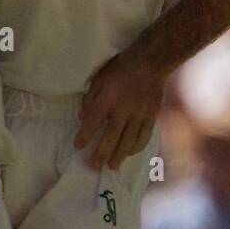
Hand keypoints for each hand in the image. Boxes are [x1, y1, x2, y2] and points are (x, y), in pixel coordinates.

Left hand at [75, 50, 164, 170]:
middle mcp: (123, 109)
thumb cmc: (122, 68)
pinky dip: (136, 147)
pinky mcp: (152, 116)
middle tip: (94, 165)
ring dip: (119, 155)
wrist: (151, 62)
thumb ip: (90, 98)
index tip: (78, 146)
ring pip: (128, 140)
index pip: (93, 121)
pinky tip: (129, 153)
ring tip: (111, 166)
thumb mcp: (100, 78)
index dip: (85, 135)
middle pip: (110, 136)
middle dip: (101, 153)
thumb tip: (81, 118)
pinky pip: (144, 136)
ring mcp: (139, 114)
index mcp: (108, 98)